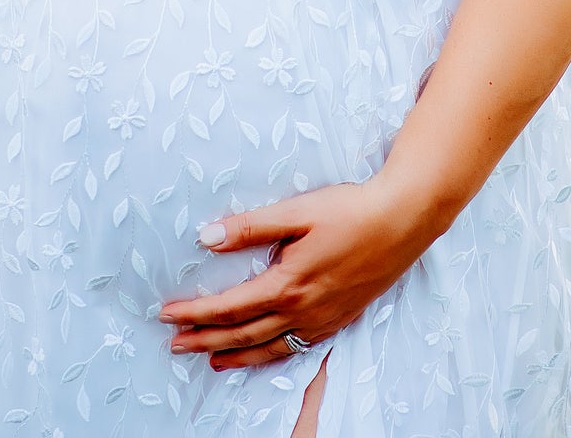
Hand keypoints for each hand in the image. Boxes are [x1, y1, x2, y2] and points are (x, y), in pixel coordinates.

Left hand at [158, 180, 426, 369]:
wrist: (403, 221)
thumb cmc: (350, 209)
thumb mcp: (298, 211)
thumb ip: (251, 227)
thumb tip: (207, 237)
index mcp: (287, 284)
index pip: (229, 307)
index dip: (196, 313)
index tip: (167, 314)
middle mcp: (302, 310)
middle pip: (243, 334)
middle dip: (206, 340)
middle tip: (176, 344)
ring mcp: (322, 320)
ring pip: (269, 348)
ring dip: (236, 356)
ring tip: (211, 361)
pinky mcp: (338, 319)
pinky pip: (297, 348)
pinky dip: (271, 355)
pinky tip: (264, 352)